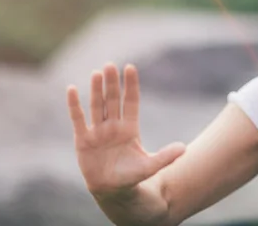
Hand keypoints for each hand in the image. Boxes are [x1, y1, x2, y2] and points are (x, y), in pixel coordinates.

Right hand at [67, 64, 185, 196]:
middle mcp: (113, 126)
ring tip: (97, 73)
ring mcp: (98, 132)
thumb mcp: (150, 166)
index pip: (131, 101)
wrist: (112, 191)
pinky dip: (74, 105)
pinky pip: (78, 119)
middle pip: (112, 100)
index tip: (130, 68)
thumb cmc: (132, 177)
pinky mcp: (83, 140)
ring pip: (97, 106)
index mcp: (130, 128)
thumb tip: (185, 148)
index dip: (130, 85)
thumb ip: (166, 157)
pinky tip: (72, 89)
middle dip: (112, 83)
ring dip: (96, 90)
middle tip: (110, 65)